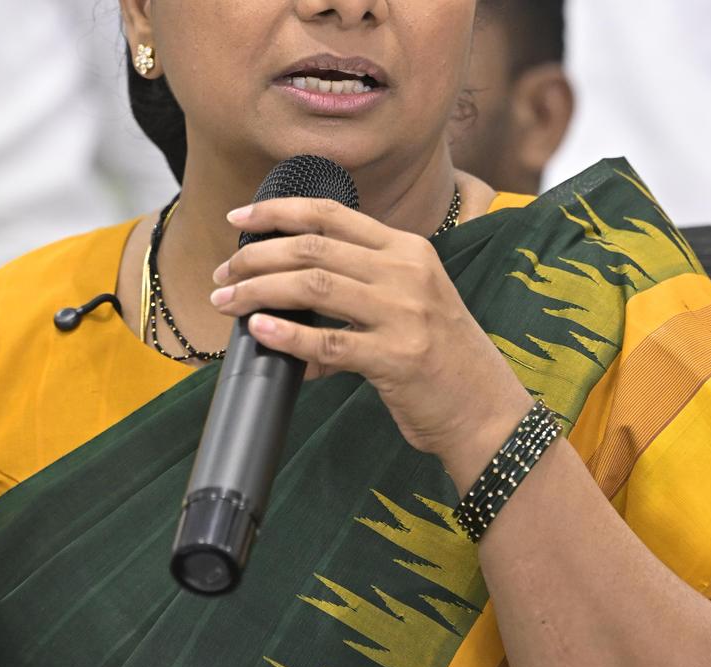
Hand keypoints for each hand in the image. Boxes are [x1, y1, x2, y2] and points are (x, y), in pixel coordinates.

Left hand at [211, 198, 530, 464]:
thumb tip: (288, 290)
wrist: (486, 411)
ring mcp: (404, 314)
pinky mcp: (396, 358)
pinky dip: (287, 334)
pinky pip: (328, 341)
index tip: (238, 219)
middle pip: (313, 247)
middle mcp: (407, 272)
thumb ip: (361, 286)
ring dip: (259, 291)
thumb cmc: (442, 358)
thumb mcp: (412, 303)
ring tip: (226, 302)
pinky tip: (260, 330)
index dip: (277, 210)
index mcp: (408, 250)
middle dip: (256, 257)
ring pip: (313, 286)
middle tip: (223, 274)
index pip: (331, 213)